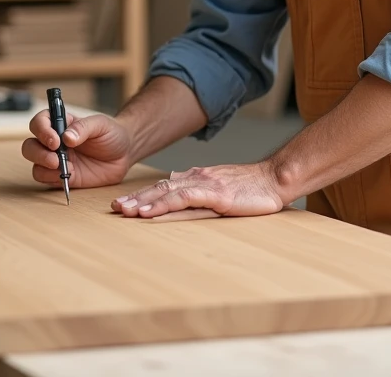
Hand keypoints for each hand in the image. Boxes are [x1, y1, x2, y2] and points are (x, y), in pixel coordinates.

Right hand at [21, 109, 133, 188]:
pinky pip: (46, 179)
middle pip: (30, 145)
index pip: (39, 122)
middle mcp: (54, 141)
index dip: (41, 130)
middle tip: (55, 158)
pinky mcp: (61, 176)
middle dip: (38, 152)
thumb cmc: (111, 134)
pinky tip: (70, 175)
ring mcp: (56, 159)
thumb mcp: (101, 125)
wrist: (123, 154)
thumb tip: (67, 137)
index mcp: (61, 124)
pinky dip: (53, 178)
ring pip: (34, 163)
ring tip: (63, 168)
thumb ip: (83, 128)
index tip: (54, 140)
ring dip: (44, 166)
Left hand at [111, 162, 285, 218]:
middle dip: (136, 198)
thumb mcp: (222, 187)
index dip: (143, 195)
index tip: (124, 204)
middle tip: (114, 208)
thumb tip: (177, 188)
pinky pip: (182, 200)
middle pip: (160, 188)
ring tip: (124, 211)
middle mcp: (197, 179)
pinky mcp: (214, 195)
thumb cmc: (252, 188)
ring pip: (166, 193)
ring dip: (143, 203)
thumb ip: (199, 189)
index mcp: (198, 178)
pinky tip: (148, 212)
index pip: (165, 187)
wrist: (276, 178)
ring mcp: (205, 185)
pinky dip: (162, 206)